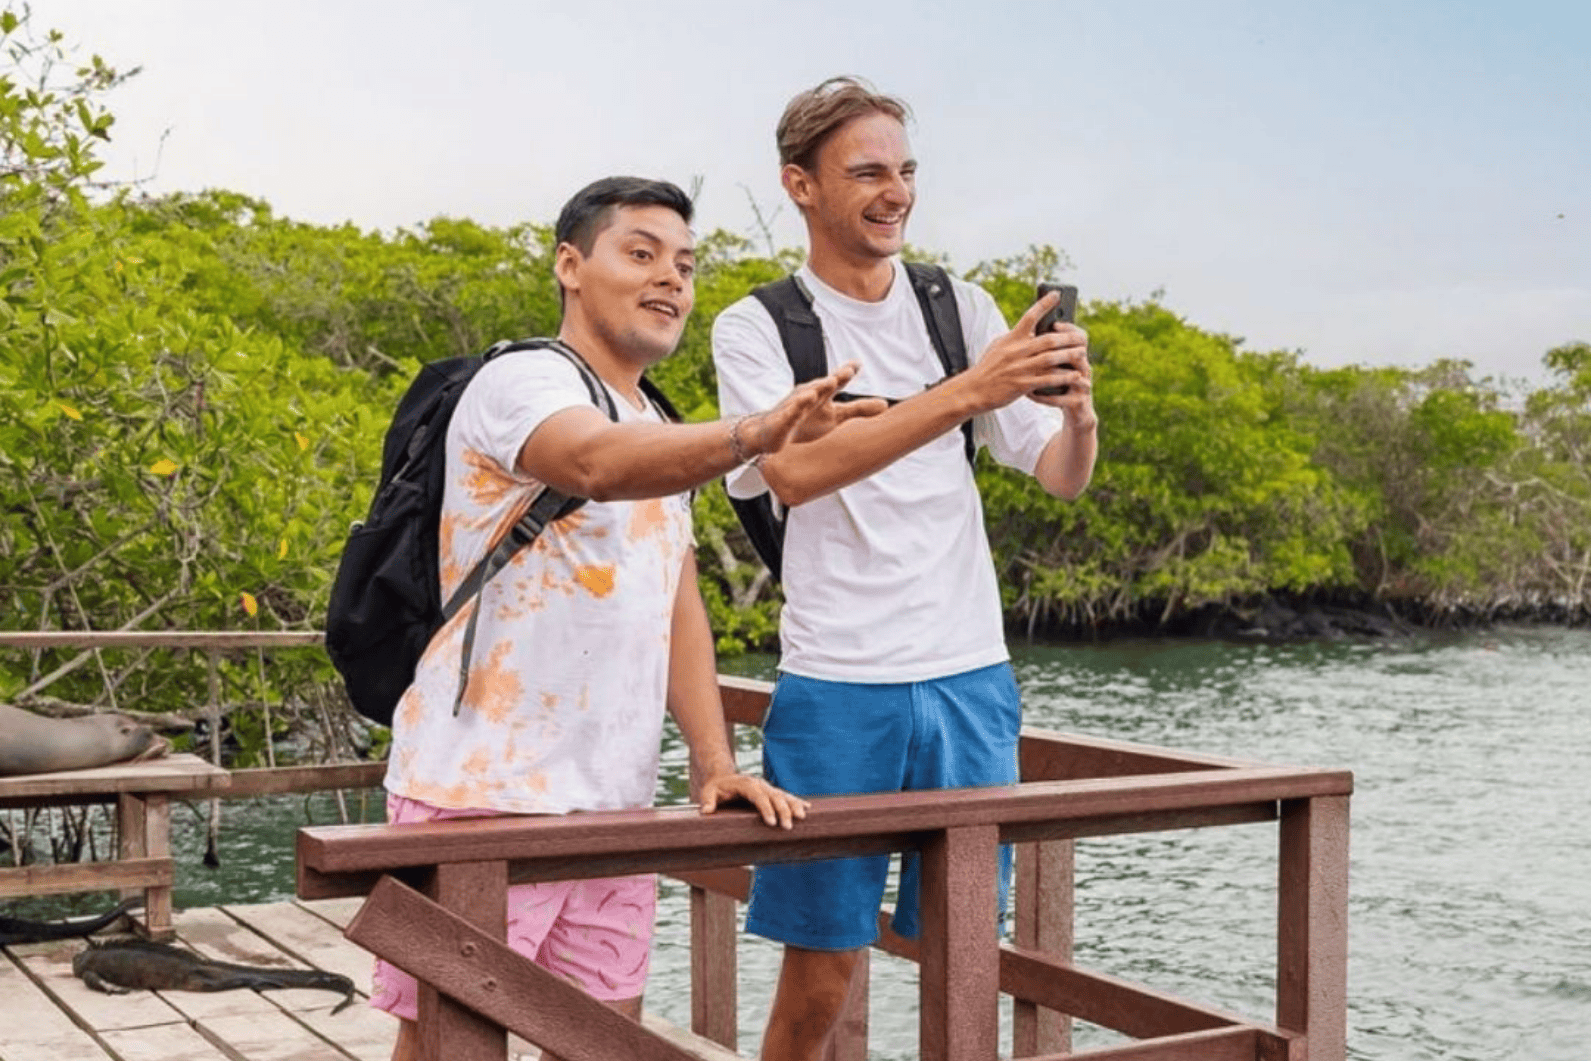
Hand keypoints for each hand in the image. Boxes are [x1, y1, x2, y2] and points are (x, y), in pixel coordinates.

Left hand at [698, 771, 809, 829]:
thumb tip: (706, 811)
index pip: (759, 796)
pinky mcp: (770, 792)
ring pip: (783, 796)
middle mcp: (760, 784)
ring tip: (802, 817)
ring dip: (793, 806)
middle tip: (787, 827)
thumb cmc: (715, 787)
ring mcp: (767, 788)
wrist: (723, 777)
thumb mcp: (708, 792)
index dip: (766, 808)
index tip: (771, 822)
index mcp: (747, 784)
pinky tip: (807, 808)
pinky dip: (796, 802)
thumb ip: (707, 800)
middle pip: (775, 796)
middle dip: (783, 811)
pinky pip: (785, 797)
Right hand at [740, 360, 889, 455]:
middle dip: (835, 378)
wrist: (771, 433)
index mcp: (823, 394)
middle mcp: (809, 395)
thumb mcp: (836, 417)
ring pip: (806, 396)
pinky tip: (803, 402)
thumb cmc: (807, 422)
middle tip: (848, 371)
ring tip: (829, 382)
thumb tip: (886, 404)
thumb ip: (859, 409)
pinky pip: (789, 414)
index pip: (837, 381)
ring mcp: (794, 406)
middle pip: (823, 385)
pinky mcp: (783, 420)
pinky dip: (796, 408)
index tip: (858, 364)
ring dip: (817, 388)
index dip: (847, 373)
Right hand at [965, 291, 1089, 410]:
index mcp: (1011, 339)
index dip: (1044, 304)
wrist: (974, 390)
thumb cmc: (988, 367)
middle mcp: (1017, 351)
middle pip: (1048, 339)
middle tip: (1082, 336)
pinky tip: (1075, 375)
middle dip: (1068, 337)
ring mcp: (1021, 368)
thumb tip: (1032, 330)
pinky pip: (1048, 379)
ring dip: (1069, 355)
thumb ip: (1016, 338)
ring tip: (1082, 353)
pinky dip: (1064, 377)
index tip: (1057, 294)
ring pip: (1051, 358)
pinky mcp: (1023, 385)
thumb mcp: (998, 346)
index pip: (1029, 317)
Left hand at [1027, 320, 1093, 421]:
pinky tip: (1030, 394)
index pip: (1079, 337)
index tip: (1054, 324)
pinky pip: (1061, 399)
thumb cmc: (1061, 385)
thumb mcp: (1056, 367)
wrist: (1077, 412)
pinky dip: (1044, 396)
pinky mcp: (1078, 403)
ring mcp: (1083, 386)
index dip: (1069, 329)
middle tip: (1043, 345)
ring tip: (1033, 371)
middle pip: (1079, 352)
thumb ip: (1047, 352)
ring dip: (1051, 374)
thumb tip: (1029, 332)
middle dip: (1062, 348)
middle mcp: (1083, 369)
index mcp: (1078, 357)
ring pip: (1071, 375)